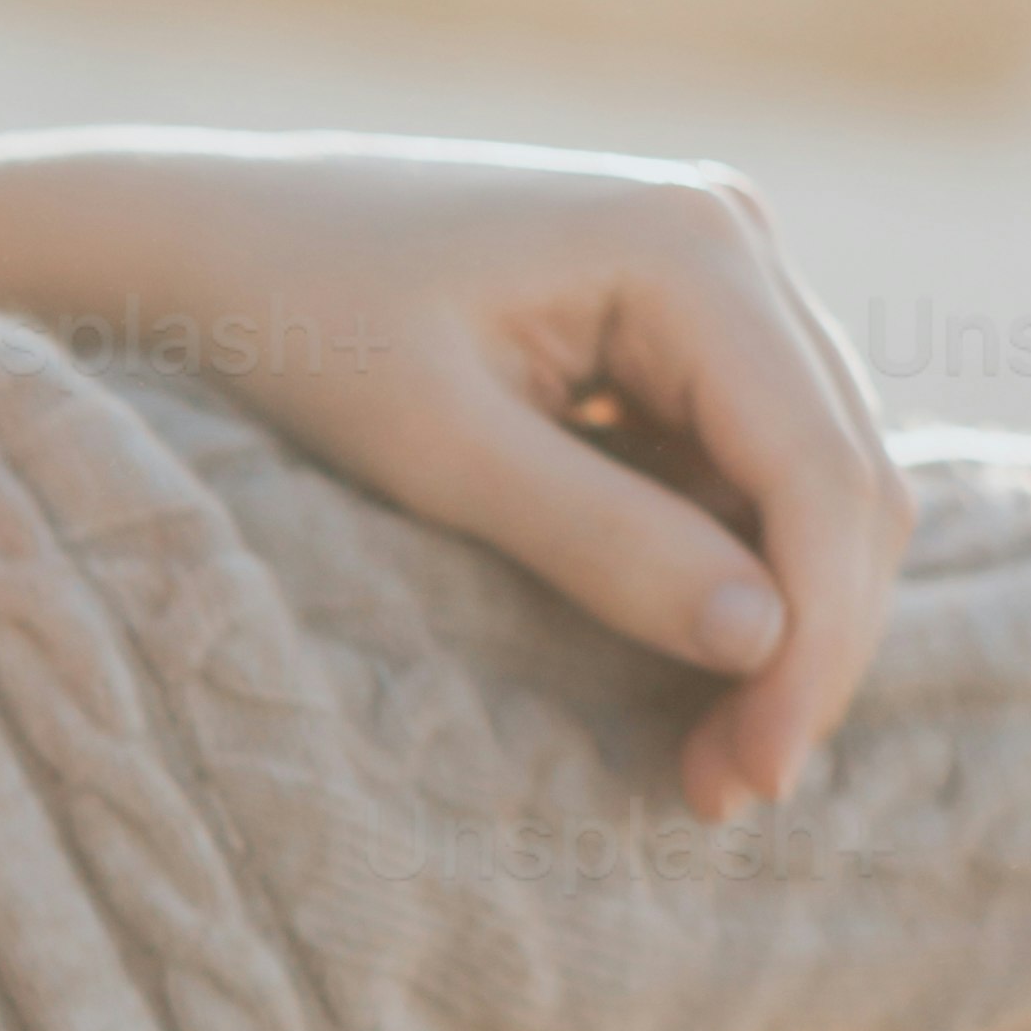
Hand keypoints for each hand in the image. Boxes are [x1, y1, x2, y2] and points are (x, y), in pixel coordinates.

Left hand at [0, 128, 914, 824]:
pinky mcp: (661, 328)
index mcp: (691, 243)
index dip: (814, 638)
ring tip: (701, 760)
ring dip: (773, 621)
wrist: (187, 246)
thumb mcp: (436, 453)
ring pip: (805, 480)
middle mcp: (729, 237)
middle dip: (806, 643)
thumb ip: (602, 543)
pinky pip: (737, 467)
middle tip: (730, 793)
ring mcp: (703, 277)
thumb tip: (760, 642)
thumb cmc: (286, 330)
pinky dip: (721, 573)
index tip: (753, 773)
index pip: (821, 469)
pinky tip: (668, 668)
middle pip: (843, 475)